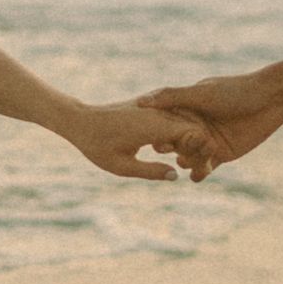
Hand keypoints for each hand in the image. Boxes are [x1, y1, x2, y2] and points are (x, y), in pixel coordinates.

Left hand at [65, 100, 216, 180]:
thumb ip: (150, 171)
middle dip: (200, 145)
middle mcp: (158, 112)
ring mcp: (155, 108)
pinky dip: (180, 131)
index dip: (201, 150)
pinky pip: (174, 116)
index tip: (196, 167)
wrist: (80, 120)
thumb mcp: (122, 166)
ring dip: (191, 137)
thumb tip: (175, 176)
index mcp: (154, 125)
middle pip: (195, 124)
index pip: (194, 133)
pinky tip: (173, 149)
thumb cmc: (97, 145)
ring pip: (186, 118)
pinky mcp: (150, 107)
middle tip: (196, 167)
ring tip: (186, 160)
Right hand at [138, 73, 282, 181]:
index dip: (156, 134)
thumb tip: (141, 101)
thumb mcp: (201, 93)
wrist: (270, 100)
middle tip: (173, 153)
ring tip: (187, 163)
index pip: (163, 124)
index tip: (155, 141)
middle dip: (172, 150)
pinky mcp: (222, 154)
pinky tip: (199, 175)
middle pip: (174, 144)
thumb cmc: (235, 91)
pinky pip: (206, 167)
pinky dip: (200, 173)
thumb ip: (172, 98)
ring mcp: (207, 141)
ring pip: (188, 157)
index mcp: (185, 109)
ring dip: (186, 162)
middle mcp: (193, 126)